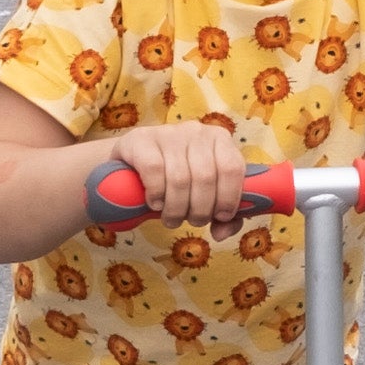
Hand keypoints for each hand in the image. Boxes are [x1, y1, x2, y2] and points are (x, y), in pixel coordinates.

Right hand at [115, 122, 249, 239]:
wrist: (131, 163)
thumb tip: (221, 234)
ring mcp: (168, 132)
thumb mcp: (202, 194)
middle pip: (206, 177)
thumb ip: (222, 216)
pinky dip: (156, 194)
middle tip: (191, 221)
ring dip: (176, 209)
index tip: (219, 216)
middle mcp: (196, 131)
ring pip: (179, 178)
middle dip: (200, 210)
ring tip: (172, 219)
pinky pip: (154, 170)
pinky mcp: (141, 139)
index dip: (228, 198)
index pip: (232, 168)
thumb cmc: (174, 180)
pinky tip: (155, 203)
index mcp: (220, 139)